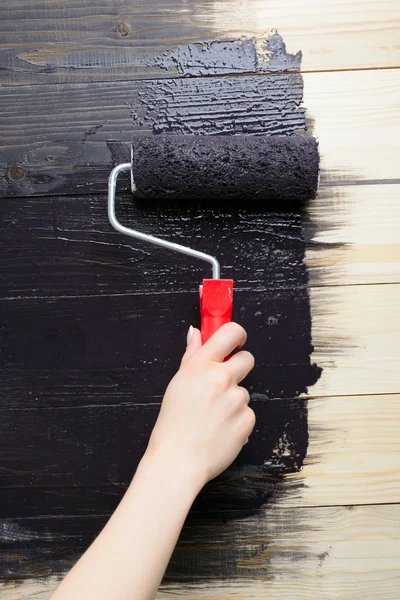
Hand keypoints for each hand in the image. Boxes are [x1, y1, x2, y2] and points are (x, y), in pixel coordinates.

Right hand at [144, 322, 255, 487]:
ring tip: (212, 419)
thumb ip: (191, 355)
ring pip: (243, 392)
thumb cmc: (172, 423)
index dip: (237, 335)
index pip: (230, 332)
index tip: (235, 343)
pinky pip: (247, 413)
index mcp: (200, 365)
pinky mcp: (247, 420)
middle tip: (222, 385)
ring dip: (233, 402)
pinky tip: (220, 431)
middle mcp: (220, 378)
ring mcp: (236, 399)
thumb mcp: (177, 384)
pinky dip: (237, 421)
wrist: (178, 461)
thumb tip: (195, 332)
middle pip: (247, 359)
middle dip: (238, 368)